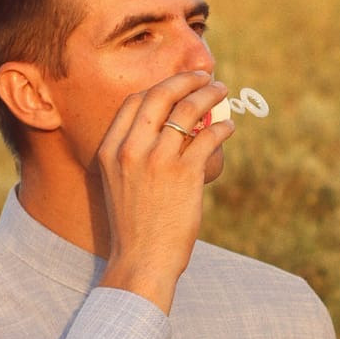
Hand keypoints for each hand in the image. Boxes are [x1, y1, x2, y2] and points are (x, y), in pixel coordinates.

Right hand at [97, 72, 233, 312]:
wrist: (141, 261)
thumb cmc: (134, 227)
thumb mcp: (120, 185)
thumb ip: (134, 156)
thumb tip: (168, 131)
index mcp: (111, 151)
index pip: (133, 102)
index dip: (158, 86)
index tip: (177, 83)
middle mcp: (131, 150)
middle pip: (160, 96)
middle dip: (186, 80)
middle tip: (205, 77)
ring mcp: (157, 161)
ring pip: (188, 110)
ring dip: (209, 96)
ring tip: (222, 92)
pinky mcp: (185, 174)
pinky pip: (208, 137)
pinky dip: (222, 127)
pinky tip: (228, 128)